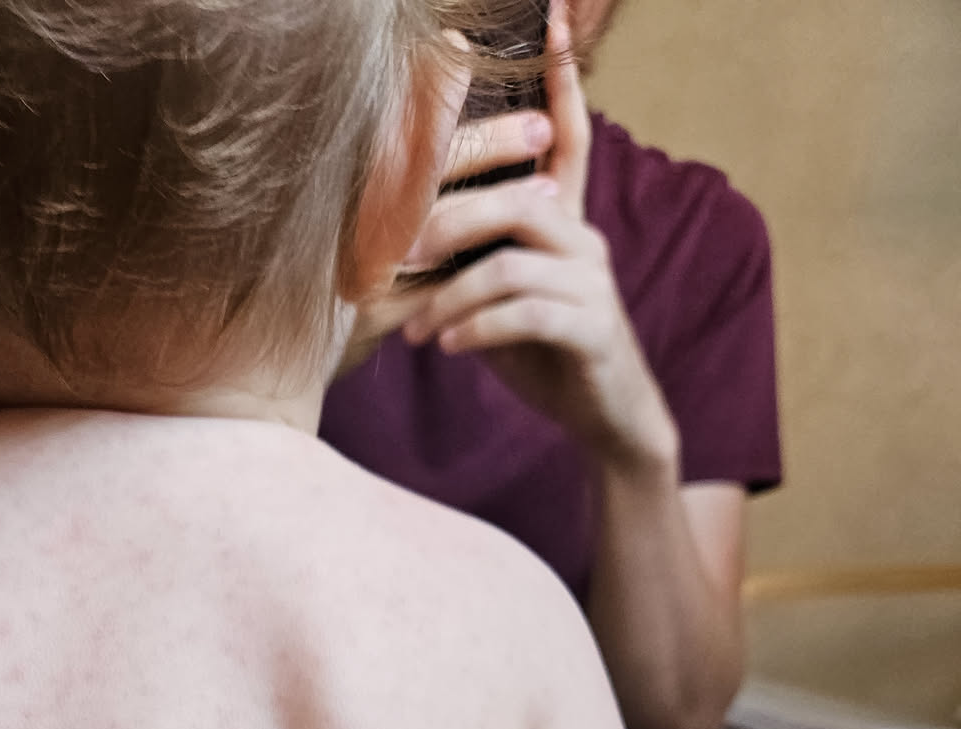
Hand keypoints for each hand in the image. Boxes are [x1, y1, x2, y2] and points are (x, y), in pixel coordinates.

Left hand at [378, 1, 677, 470]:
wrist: (606, 419)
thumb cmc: (546, 355)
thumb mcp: (501, 300)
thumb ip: (472, 261)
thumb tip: (407, 242)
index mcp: (565, 223)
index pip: (570, 138)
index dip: (563, 81)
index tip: (554, 16)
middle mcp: (584, 240)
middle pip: (514, 201)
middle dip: (446, 225)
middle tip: (394, 260)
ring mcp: (593, 283)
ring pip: (511, 262)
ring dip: (449, 297)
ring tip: (414, 332)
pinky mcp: (592, 330)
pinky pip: (526, 314)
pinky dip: (477, 328)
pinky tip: (447, 349)